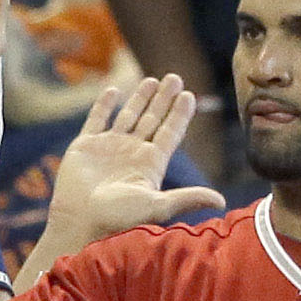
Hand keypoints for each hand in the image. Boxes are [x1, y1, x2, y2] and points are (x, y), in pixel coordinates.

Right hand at [46, 73, 226, 244]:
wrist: (79, 223)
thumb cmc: (117, 219)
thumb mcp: (156, 206)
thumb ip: (187, 198)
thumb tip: (222, 201)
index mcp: (150, 164)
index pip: (170, 133)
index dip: (179, 114)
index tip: (188, 95)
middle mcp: (131, 153)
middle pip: (152, 120)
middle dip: (164, 99)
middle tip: (175, 78)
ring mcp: (108, 149)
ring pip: (127, 116)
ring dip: (139, 98)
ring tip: (152, 80)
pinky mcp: (84, 147)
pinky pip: (96, 120)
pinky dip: (104, 105)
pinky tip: (113, 90)